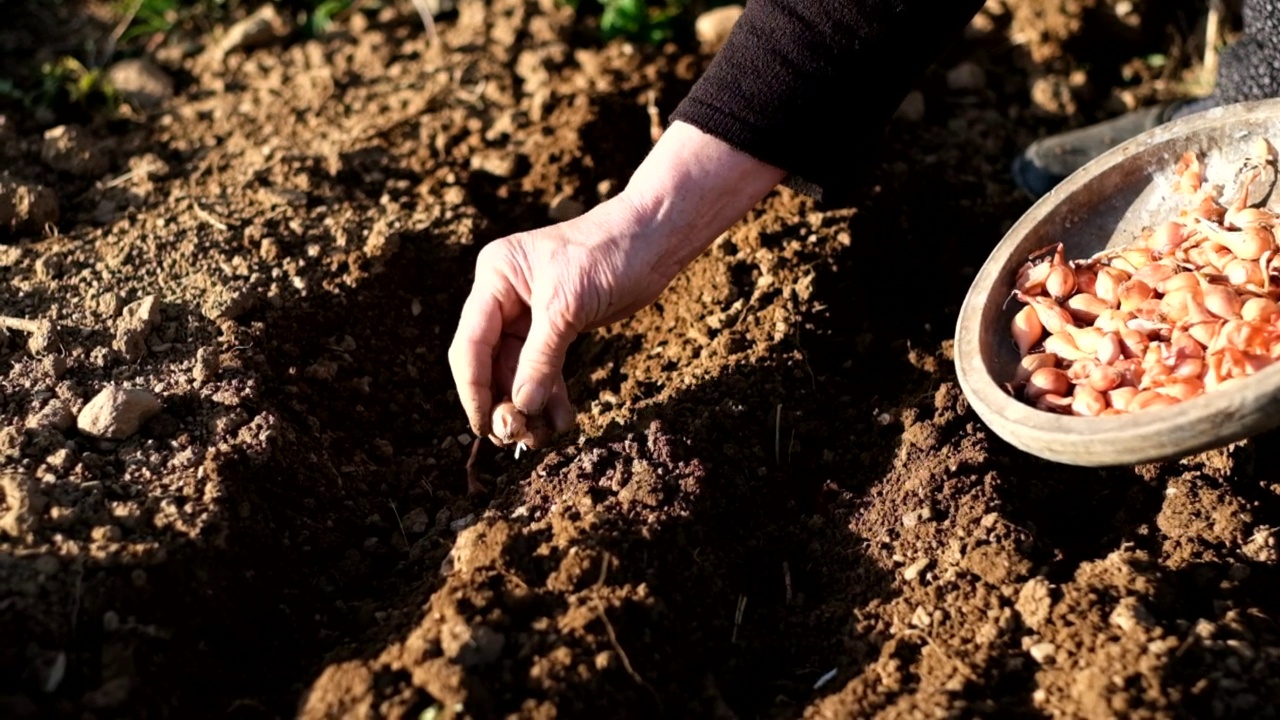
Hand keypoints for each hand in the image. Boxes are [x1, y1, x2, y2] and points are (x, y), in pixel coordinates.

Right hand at [447, 195, 673, 440]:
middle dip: (503, 401)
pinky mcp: (556, 325)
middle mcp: (505, 294)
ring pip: (518, 370)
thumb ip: (540, 358)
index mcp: (496, 276)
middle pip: (490, 361)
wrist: (655, 236)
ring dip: (529, 405)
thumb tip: (521, 406)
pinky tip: (562, 420)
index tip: (483, 426)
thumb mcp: (568, 306)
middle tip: (517, 438)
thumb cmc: (609, 253)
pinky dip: (551, 395)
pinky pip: (544, 368)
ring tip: (541, 438)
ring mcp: (530, 311)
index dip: (474, 388)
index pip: (471, 342)